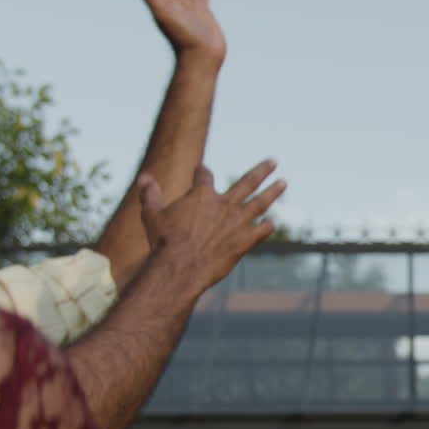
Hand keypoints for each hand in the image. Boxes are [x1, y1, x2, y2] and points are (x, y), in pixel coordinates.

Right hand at [139, 162, 284, 295]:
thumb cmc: (163, 241)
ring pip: (260, 202)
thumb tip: (144, 177)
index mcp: (201, 195)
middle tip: (274, 161)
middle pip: (246, 182)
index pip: (204, 176)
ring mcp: (237, 222)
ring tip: (284, 182)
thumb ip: (149, 194)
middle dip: (261, 171)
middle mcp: (223, 204)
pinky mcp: (244, 242)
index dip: (202, 173)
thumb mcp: (151, 214)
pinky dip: (266, 226)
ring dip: (273, 192)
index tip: (202, 170)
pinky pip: (260, 231)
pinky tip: (271, 222)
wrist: (180, 267)